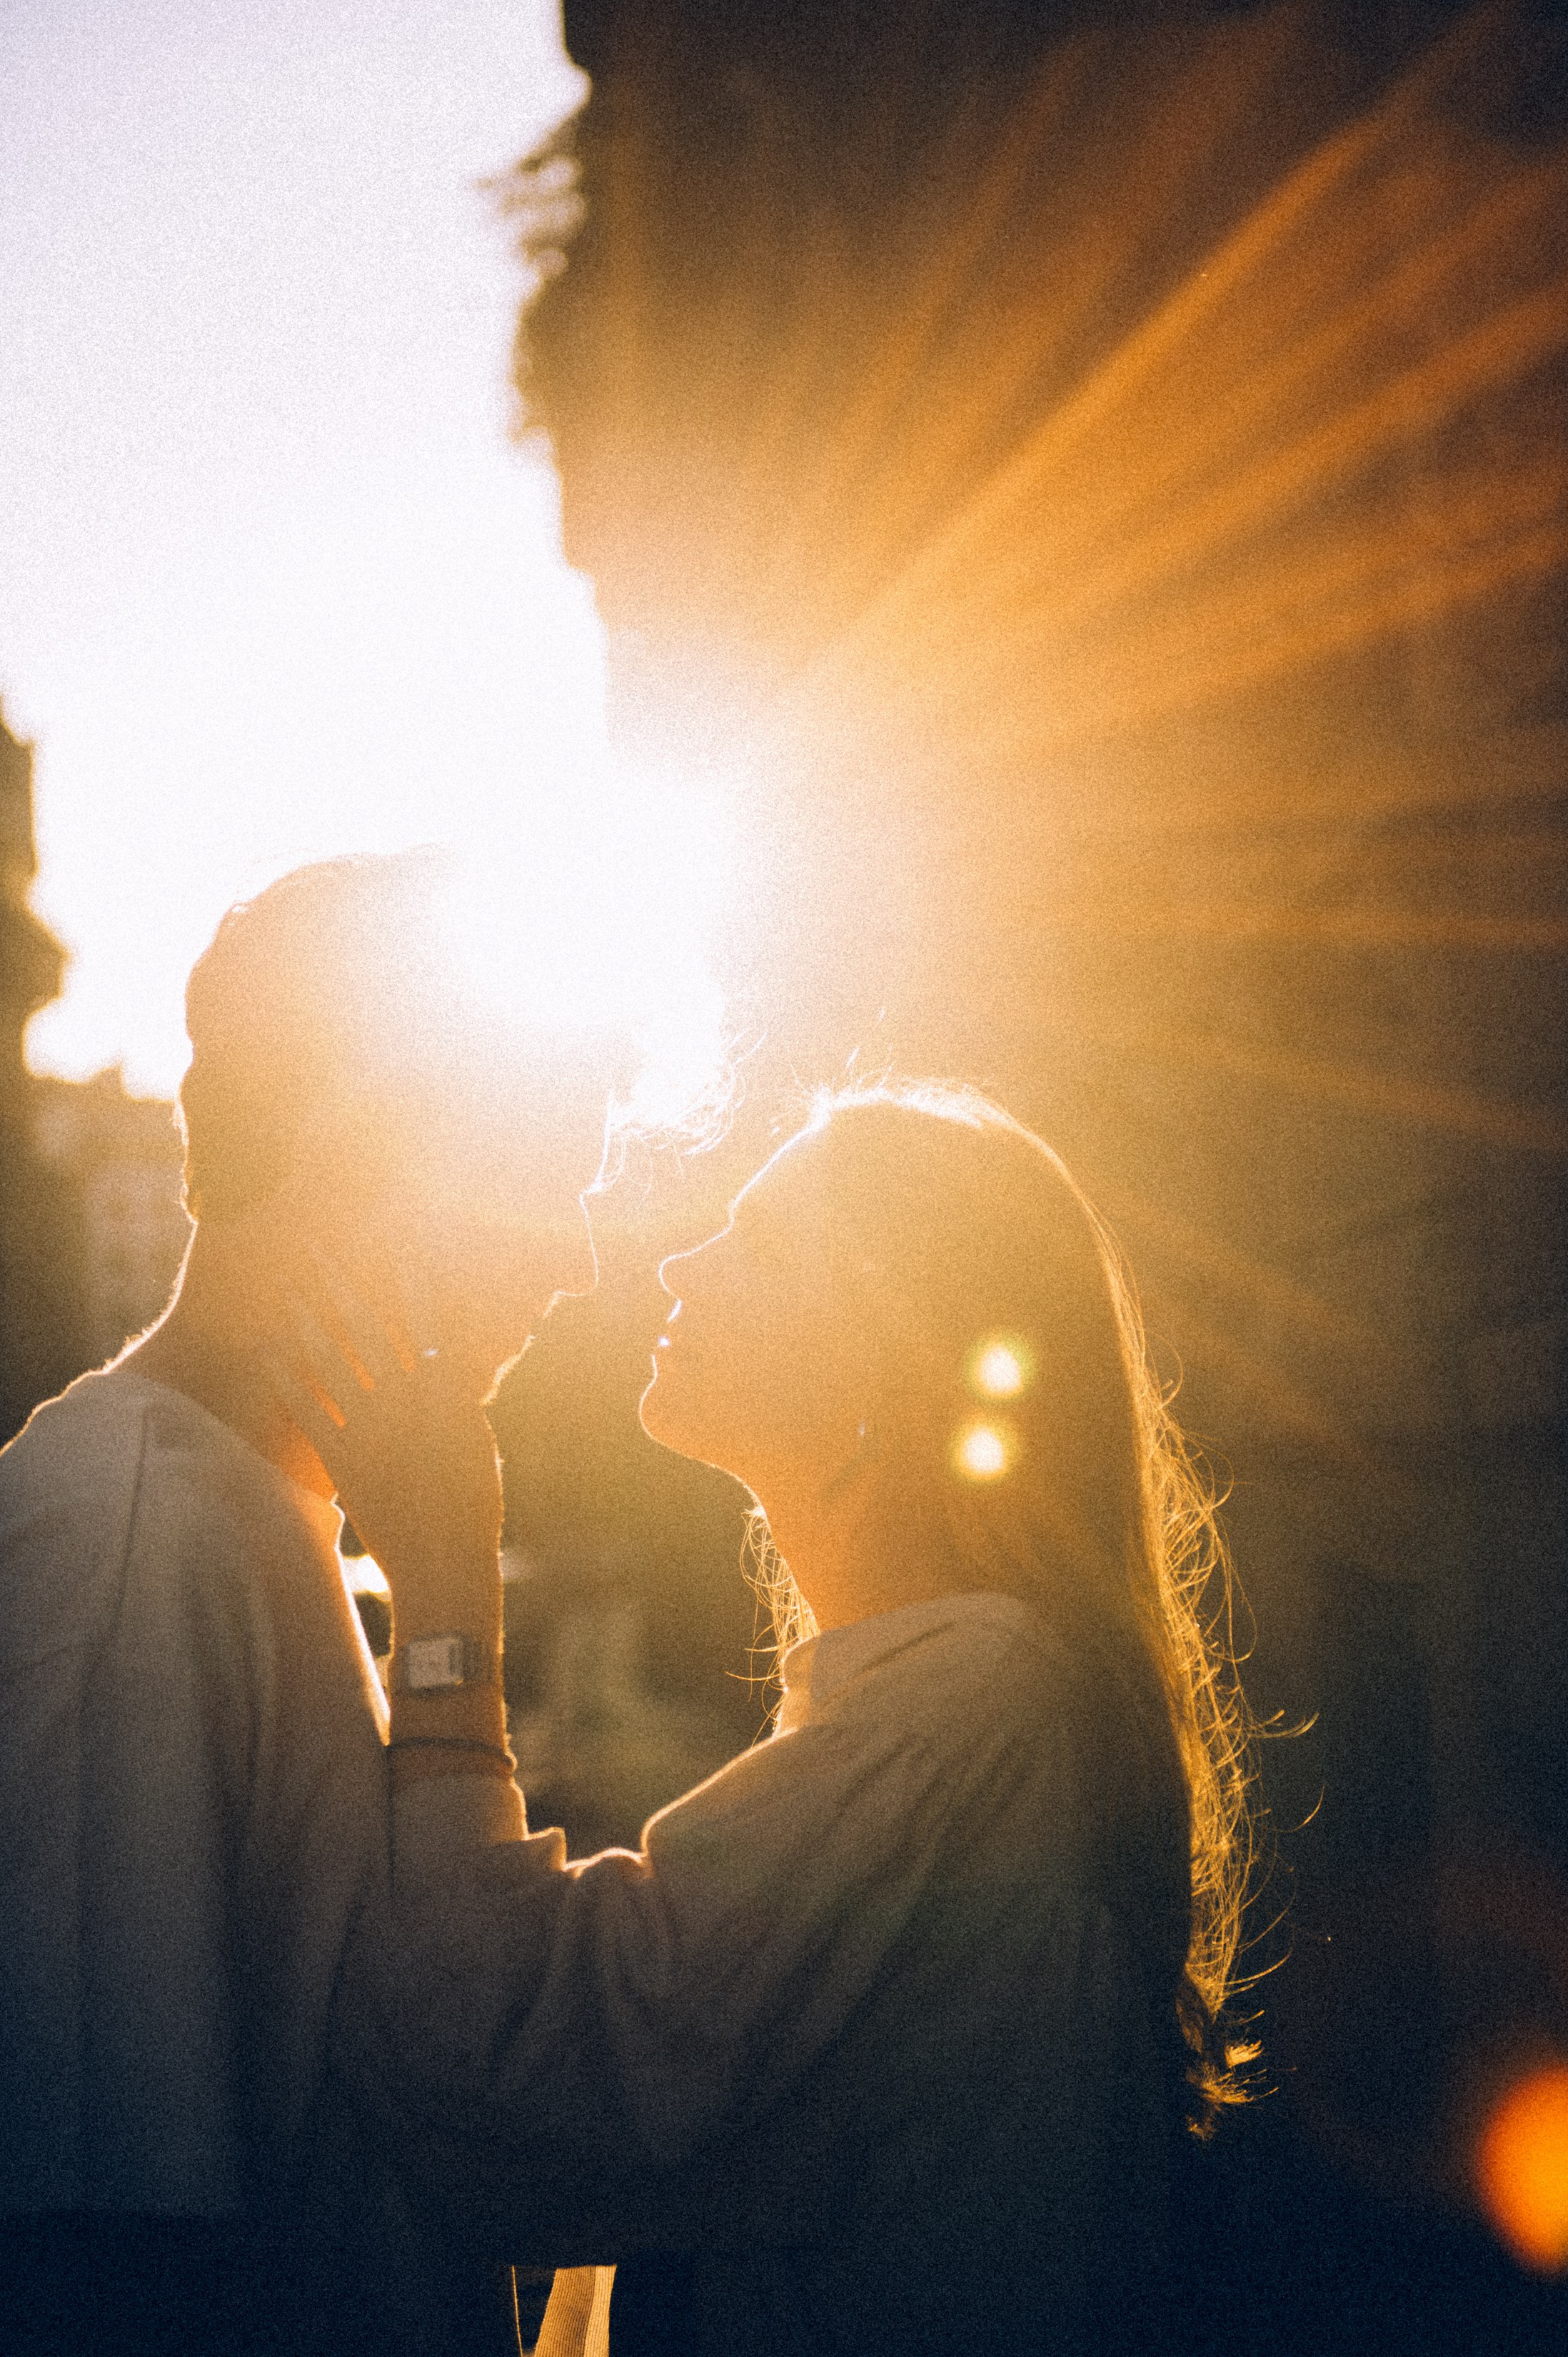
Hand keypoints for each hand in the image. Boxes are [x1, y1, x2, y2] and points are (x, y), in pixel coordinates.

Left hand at [259, 1250, 502, 1654]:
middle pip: (367, 1323)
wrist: (447, 1558)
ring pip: (332, 1357)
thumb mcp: (474, 1437)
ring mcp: (375, 1424)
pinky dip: (285, 1377)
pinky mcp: (344, 1456)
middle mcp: (409, 1396)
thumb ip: (455, 1395)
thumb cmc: (472, 1502)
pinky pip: (308, 1407)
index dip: (405, 1274)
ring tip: (287, 1286)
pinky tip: (267, 1351)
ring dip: (306, 1317)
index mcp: (449, 1387)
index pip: (424, 1315)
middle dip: (341, 1280)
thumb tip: (444, 1362)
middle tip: (318, 1245)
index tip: (390, 1239)